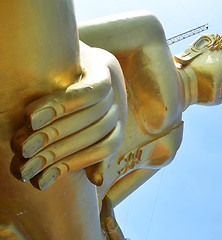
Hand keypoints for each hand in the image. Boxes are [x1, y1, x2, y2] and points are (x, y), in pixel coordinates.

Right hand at [11, 42, 126, 189]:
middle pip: (92, 135)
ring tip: (27, 140)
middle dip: (56, 150)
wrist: (88, 59)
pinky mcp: (104, 71)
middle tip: (25, 159)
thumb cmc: (83, 98)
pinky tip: (35, 114)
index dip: (72, 166)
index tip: (41, 180)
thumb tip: (97, 181)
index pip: (102, 150)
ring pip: (88, 116)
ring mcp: (114, 91)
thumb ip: (91, 152)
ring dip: (55, 129)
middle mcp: (119, 110)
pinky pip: (87, 92)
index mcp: (118, 126)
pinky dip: (62, 105)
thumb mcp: (88, 126)